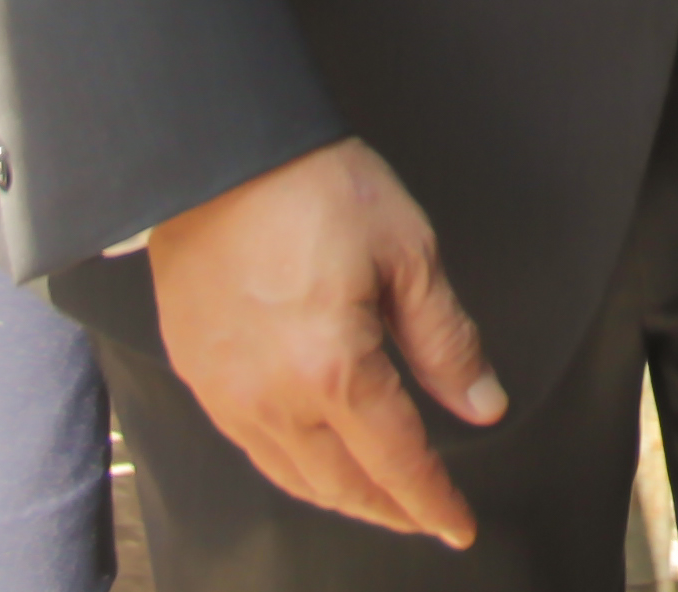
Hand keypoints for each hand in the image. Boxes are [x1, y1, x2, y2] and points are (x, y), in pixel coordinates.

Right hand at [145, 138, 504, 545]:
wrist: (220, 153)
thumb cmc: (313, 186)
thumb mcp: (409, 254)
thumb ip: (447, 341)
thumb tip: (482, 401)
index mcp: (332, 370)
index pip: (396, 462)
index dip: (432, 501)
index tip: (458, 524)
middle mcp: (271, 397)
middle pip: (340, 484)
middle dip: (388, 508)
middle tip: (423, 514)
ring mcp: (224, 392)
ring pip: (290, 475)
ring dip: (339, 494)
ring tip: (376, 494)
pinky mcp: (195, 373)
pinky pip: (248, 446)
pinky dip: (290, 465)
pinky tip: (312, 455)